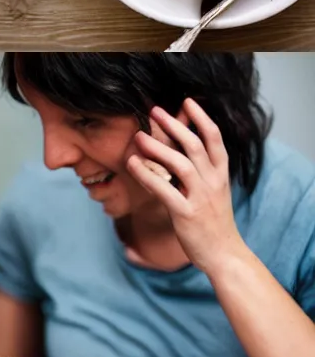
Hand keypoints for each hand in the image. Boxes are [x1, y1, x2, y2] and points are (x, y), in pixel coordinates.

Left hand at [126, 98, 242, 271]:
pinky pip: (164, 190)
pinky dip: (147, 174)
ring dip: (159, 147)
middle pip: (196, 146)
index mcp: (220, 176)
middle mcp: (213, 183)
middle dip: (176, 125)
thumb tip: (181, 151)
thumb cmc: (213, 222)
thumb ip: (201, 172)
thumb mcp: (213, 192)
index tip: (187, 101)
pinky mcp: (186, 214)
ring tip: (139, 136)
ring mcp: (201, 198)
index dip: (202, 119)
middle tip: (155, 109)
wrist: (225, 255)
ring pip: (182, 164)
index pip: (215, 140)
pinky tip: (132, 164)